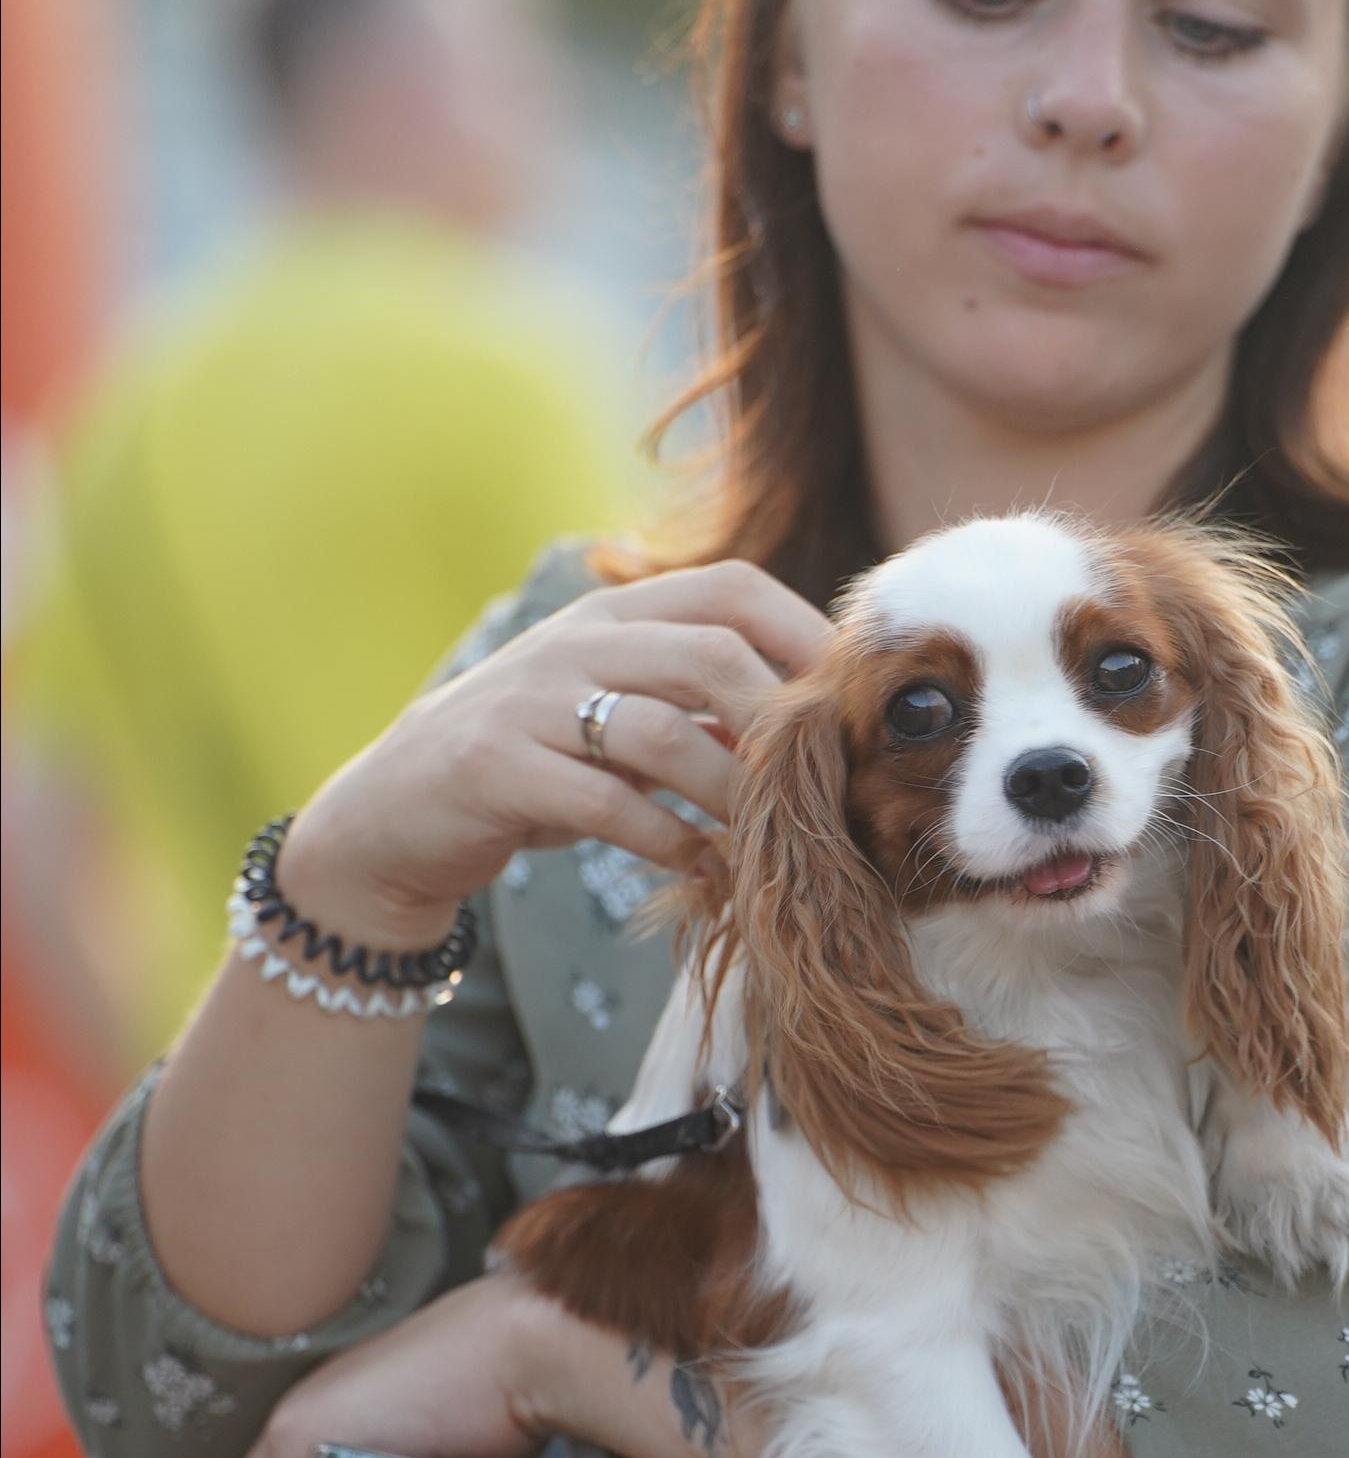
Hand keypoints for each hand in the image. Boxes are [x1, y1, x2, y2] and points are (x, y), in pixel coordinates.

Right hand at [279, 559, 831, 944]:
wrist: (394, 815)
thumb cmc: (535, 767)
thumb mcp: (617, 721)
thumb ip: (700, 709)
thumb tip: (817, 727)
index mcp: (612, 615)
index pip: (730, 588)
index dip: (803, 636)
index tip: (847, 705)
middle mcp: (573, 642)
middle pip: (709, 653)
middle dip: (776, 722)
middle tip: (820, 786)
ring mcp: (528, 701)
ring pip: (663, 730)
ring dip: (732, 794)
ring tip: (769, 840)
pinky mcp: (494, 767)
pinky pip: (607, 803)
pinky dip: (669, 841)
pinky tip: (703, 869)